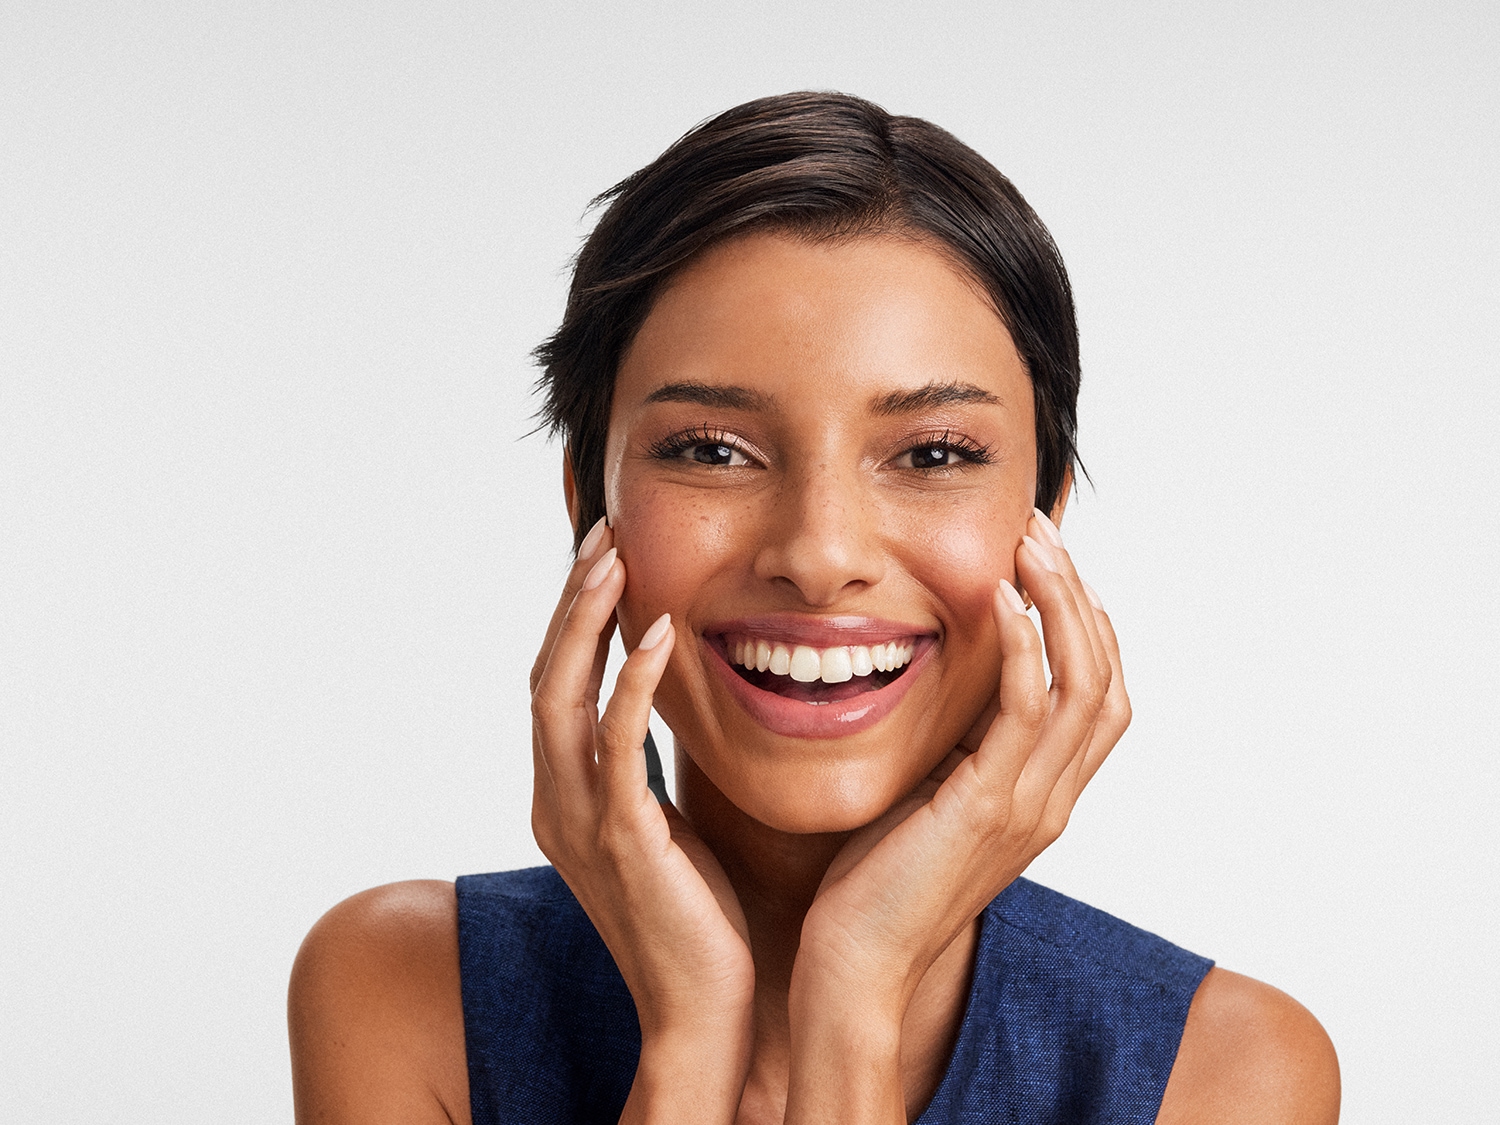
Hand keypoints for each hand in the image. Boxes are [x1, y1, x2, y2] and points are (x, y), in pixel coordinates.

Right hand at [529, 519, 755, 1122]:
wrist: (706, 1012)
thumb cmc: (700, 915)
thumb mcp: (667, 822)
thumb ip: (651, 765)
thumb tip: (672, 703)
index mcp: (565, 794)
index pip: (557, 684)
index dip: (576, 616)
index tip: (608, 554)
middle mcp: (555, 800)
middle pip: (545, 674)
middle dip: (573, 601)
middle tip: (605, 533)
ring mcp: (579, 820)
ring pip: (561, 696)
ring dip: (588, 621)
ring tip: (616, 556)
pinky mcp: (620, 841)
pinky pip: (614, 746)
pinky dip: (631, 683)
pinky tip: (660, 633)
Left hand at [784, 509, 1128, 1121]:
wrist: (856, 965)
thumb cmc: (874, 881)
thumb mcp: (929, 797)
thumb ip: (955, 745)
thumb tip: (941, 678)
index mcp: (1042, 796)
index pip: (1098, 694)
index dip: (1084, 621)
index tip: (1044, 558)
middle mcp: (1052, 799)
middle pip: (1108, 677)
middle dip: (1080, 594)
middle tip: (1039, 528)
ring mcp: (1029, 806)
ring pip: (1084, 686)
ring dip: (1061, 603)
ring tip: (1029, 542)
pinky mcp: (988, 809)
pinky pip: (1025, 713)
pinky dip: (1023, 649)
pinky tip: (1001, 600)